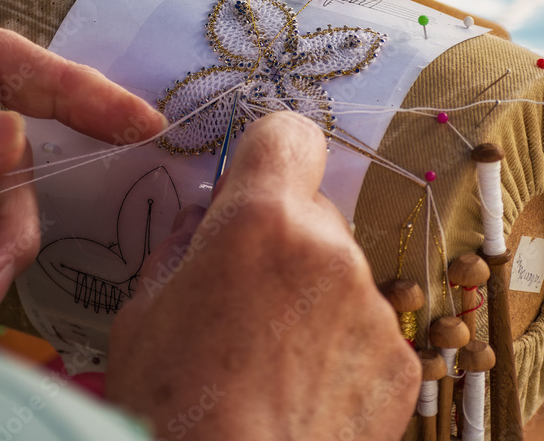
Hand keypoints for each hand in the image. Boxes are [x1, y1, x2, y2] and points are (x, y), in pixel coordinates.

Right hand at [106, 111, 419, 439]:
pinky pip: (367, 329)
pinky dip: (340, 349)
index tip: (252, 187)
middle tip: (244, 301)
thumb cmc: (170, 407)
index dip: (269, 156)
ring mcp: (373, 307)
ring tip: (271, 362)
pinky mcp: (400, 361)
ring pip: (341, 273)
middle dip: (283, 241)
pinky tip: (302, 392)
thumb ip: (181, 248)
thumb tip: (203, 222)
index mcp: (260, 222)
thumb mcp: (143, 313)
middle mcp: (330, 250)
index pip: (288, 135)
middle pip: (313, 212)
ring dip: (313, 298)